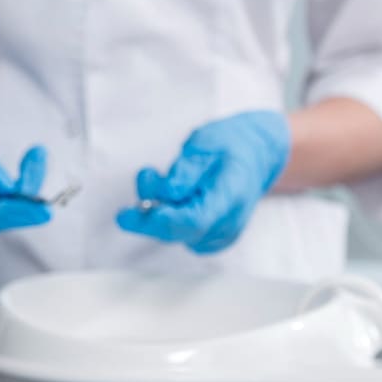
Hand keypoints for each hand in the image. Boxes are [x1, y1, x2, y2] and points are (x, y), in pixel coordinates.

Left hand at [116, 111, 289, 252]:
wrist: (256, 156)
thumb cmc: (230, 144)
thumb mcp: (205, 142)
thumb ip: (185, 170)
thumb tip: (164, 192)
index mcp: (230, 196)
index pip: (192, 221)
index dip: (157, 220)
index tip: (125, 214)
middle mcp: (228, 223)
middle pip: (176, 232)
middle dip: (146, 212)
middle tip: (144, 177)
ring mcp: (221, 235)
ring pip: (173, 233)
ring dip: (156, 209)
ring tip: (157, 175)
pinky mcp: (211, 239)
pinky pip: (179, 234)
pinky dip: (166, 215)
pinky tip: (171, 194)